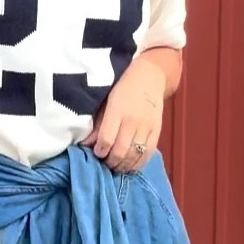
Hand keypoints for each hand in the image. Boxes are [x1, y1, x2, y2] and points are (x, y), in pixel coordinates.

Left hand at [81, 57, 164, 172]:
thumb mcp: (106, 101)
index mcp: (117, 110)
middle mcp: (133, 120)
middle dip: (110, 162)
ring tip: (116, 167)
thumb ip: (98, 123)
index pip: (107, 139)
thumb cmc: (123, 87)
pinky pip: (148, 153)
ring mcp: (147, 126)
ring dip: (123, 165)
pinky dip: (138, 164)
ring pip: (134, 155)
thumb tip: (87, 144)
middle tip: (105, 164)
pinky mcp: (157, 131)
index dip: (100, 152)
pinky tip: (130, 167)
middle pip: (121, 150)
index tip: (96, 154)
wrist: (150, 75)